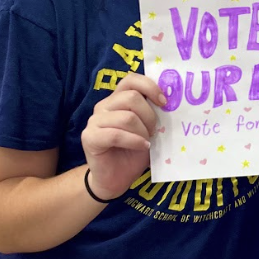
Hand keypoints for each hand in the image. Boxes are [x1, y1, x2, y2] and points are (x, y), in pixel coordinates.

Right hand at [80, 74, 165, 198]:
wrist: (116, 178)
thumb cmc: (134, 152)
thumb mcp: (148, 129)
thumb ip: (153, 113)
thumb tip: (169, 101)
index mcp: (117, 99)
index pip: (131, 80)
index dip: (149, 87)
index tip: (164, 102)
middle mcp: (104, 106)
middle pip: (131, 98)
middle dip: (149, 116)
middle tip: (154, 131)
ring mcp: (94, 121)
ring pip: (126, 117)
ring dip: (142, 131)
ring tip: (146, 142)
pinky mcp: (89, 137)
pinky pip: (116, 134)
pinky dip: (134, 141)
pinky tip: (142, 146)